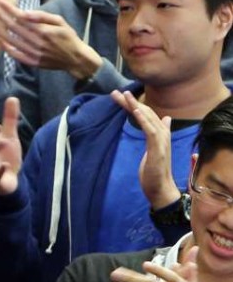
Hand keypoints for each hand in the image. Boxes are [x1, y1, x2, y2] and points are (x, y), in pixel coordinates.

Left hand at [0, 0, 102, 79]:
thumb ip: (42, 16)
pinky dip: (6, 47)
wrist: (76, 59)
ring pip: (11, 41)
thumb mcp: (60, 22)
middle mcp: (37, 42)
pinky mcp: (32, 62)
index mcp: (44, 31)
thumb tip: (25, 13)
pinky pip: (15, 55)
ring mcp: (33, 54)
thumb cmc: (68, 38)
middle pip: (13, 27)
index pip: (21, 18)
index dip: (9, 9)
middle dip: (0, 16)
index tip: (0, 2)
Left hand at [111, 90, 180, 209]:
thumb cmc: (155, 171)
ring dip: (136, 106)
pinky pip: (152, 131)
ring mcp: (161, 142)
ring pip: (149, 119)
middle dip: (131, 102)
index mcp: (159, 135)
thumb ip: (156, 134)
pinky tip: (135, 110)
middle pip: (146, 113)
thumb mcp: (153, 149)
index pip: (146, 115)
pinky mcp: (158, 150)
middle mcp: (162, 135)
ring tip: (125, 95)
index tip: (119, 96)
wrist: (161, 189)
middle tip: (116, 92)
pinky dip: (144, 120)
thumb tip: (166, 119)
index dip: (133, 104)